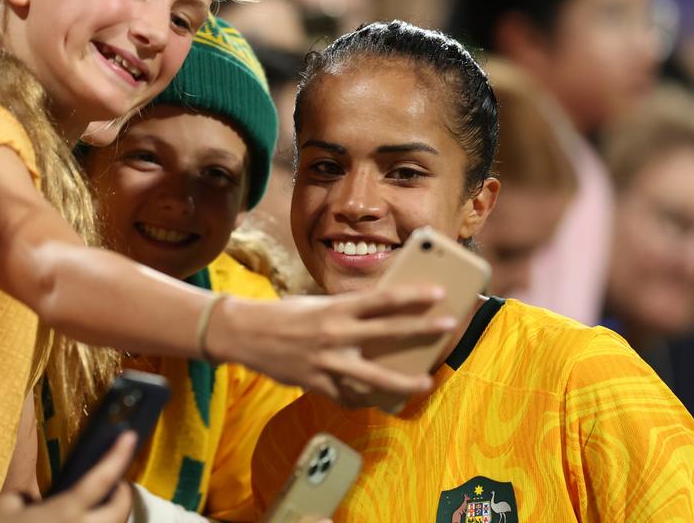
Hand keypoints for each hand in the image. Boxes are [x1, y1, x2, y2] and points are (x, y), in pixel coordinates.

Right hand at [0, 432, 135, 522]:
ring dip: (116, 512)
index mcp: (63, 512)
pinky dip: (106, 522)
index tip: (129, 437)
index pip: (100, 480)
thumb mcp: (9, 505)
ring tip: (104, 502)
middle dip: (123, 492)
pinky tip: (91, 517)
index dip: (117, 457)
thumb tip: (33, 461)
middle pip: (121, 508)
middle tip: (115, 482)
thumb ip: (24, 483)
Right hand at [211, 286, 457, 406]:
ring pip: (374, 377)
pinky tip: (378, 400)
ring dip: (403, 381)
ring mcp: (327, 363)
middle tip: (449, 326)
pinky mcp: (317, 384)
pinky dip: (364, 398)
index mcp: (335, 309)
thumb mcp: (316, 305)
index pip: (382, 300)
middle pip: (387, 334)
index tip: (438, 294)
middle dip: (422, 330)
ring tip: (424, 383)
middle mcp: (335, 334)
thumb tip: (378, 320)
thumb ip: (345, 313)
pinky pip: (348, 396)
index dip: (412, 296)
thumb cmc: (284, 315)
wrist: (244, 333)